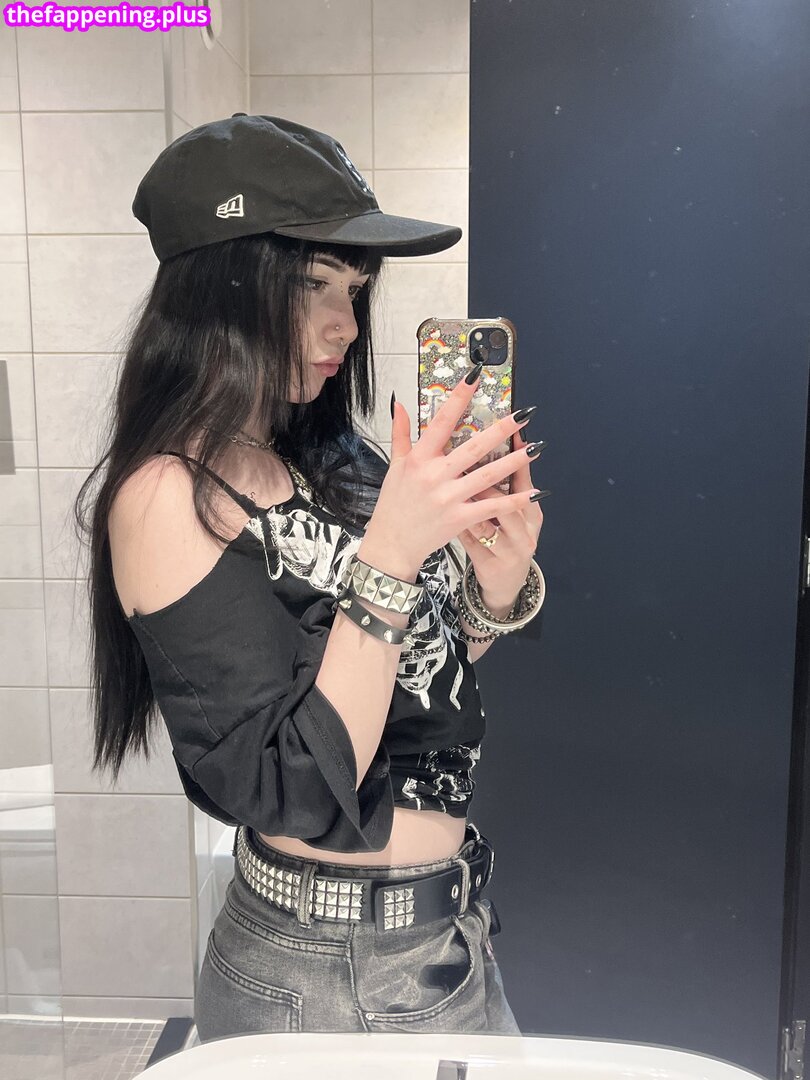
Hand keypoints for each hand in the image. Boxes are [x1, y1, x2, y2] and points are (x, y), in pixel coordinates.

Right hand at [365, 368, 542, 571]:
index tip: (475, 377)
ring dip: (515, 461)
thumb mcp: (394, 466)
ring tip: (536, 448)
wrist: (392, 543)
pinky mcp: (459, 518)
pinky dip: (513, 501)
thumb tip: (400, 404)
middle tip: (525, 414)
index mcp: (419, 459)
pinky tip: (533, 493)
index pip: (441, 421)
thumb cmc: (394, 505)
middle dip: (502, 429)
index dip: (459, 397)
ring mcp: (448, 497)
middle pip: (474, 447)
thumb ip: (400, 434)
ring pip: (488, 474)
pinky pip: (491, 507)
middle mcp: (435, 475)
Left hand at [455, 426, 543, 610]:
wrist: (506, 582)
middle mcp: (526, 531)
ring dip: (473, 503)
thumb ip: (503, 485)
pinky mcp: (492, 564)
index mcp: (531, 514)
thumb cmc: (507, 539)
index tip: (511, 435)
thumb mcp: (514, 515)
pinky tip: (447, 515)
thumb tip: (491, 446)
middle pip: (510, 501)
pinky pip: (473, 541)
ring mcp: (510, 550)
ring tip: (457, 485)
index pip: (525, 482)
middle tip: (473, 460)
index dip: (517, 458)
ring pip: (490, 523)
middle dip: (492, 479)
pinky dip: (461, 527)